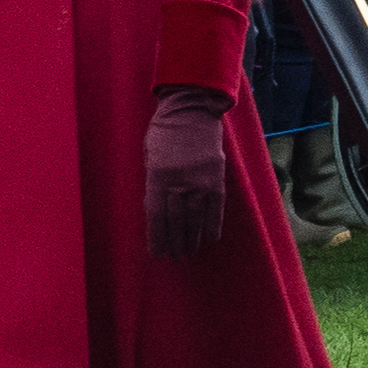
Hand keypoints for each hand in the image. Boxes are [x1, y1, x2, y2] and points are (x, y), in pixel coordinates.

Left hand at [144, 85, 228, 257]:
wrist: (192, 110)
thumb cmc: (165, 131)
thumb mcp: (150, 155)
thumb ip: (154, 182)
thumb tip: (158, 211)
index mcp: (158, 176)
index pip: (157, 216)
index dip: (157, 237)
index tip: (158, 253)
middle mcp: (179, 182)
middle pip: (176, 222)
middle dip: (174, 242)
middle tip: (175, 257)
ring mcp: (200, 181)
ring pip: (195, 219)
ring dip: (192, 239)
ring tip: (189, 252)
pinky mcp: (216, 179)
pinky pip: (215, 209)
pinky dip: (212, 226)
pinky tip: (209, 238)